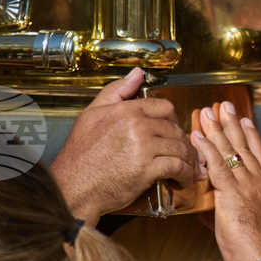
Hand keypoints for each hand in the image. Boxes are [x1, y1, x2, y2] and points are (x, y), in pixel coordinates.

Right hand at [50, 68, 206, 225]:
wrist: (72, 188)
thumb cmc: (80, 156)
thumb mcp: (92, 114)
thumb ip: (117, 91)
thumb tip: (137, 73)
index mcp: (126, 110)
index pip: (165, 107)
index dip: (174, 120)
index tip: (174, 132)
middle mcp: (136, 125)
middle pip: (175, 129)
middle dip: (183, 143)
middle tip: (185, 155)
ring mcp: (142, 147)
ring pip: (180, 148)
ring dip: (188, 160)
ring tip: (187, 169)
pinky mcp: (146, 169)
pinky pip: (178, 167)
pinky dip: (185, 175)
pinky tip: (182, 180)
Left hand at [190, 100, 260, 260]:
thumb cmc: (258, 249)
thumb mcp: (249, 224)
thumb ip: (230, 210)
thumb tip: (211, 207)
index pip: (258, 154)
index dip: (250, 135)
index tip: (244, 119)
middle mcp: (260, 182)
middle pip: (245, 146)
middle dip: (232, 124)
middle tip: (223, 106)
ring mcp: (248, 186)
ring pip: (230, 151)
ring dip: (216, 129)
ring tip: (206, 112)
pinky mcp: (233, 194)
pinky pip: (218, 166)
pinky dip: (206, 148)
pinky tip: (197, 136)